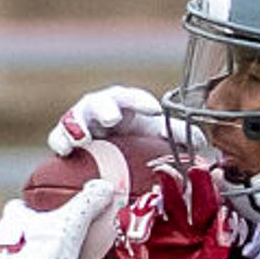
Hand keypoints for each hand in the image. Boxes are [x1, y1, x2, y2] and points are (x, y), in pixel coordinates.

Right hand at [49, 84, 194, 158]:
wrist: (107, 160)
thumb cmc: (135, 142)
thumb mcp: (156, 137)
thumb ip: (178, 136)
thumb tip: (200, 141)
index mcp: (125, 106)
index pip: (132, 98)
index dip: (140, 101)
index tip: (152, 109)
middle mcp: (101, 110)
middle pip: (100, 103)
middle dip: (105, 108)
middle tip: (111, 118)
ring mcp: (81, 124)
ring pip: (76, 118)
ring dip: (78, 125)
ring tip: (82, 136)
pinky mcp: (64, 140)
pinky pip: (58, 138)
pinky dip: (60, 142)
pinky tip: (65, 151)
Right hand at [110, 146, 234, 258]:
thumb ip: (219, 248)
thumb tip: (226, 218)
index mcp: (202, 232)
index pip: (206, 202)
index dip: (206, 185)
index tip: (205, 171)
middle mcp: (179, 227)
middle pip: (176, 194)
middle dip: (174, 180)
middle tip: (171, 172)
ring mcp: (156, 231)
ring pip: (150, 204)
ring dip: (149, 205)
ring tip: (149, 217)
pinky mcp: (134, 240)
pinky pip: (128, 223)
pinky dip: (131, 227)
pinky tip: (137, 241)